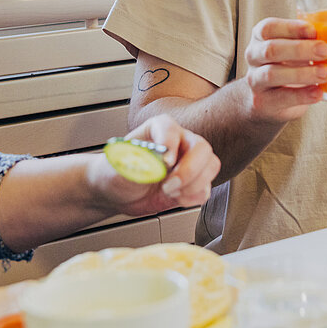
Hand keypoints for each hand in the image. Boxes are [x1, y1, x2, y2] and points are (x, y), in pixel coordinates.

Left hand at [88, 114, 220, 216]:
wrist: (117, 192)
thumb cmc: (116, 172)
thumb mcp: (118, 165)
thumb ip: (136, 162)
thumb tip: (155, 165)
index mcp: (159, 129)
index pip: (171, 130)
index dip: (170, 145)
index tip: (165, 163)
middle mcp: (179, 142)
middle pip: (201, 148)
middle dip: (189, 170)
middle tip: (169, 185)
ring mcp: (189, 162)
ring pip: (210, 166)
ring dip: (193, 185)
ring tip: (170, 192)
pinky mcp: (193, 182)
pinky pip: (206, 188)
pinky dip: (193, 197)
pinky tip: (176, 198)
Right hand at [239, 17, 326, 122]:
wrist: (267, 100)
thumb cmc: (286, 66)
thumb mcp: (293, 49)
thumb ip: (307, 41)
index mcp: (260, 37)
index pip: (269, 27)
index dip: (291, 28)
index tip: (314, 31)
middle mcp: (253, 56)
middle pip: (271, 49)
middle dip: (300, 49)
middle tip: (325, 50)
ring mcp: (255, 80)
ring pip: (272, 74)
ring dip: (302, 73)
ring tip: (325, 73)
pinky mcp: (262, 102)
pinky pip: (281, 98)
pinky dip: (302, 95)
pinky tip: (318, 92)